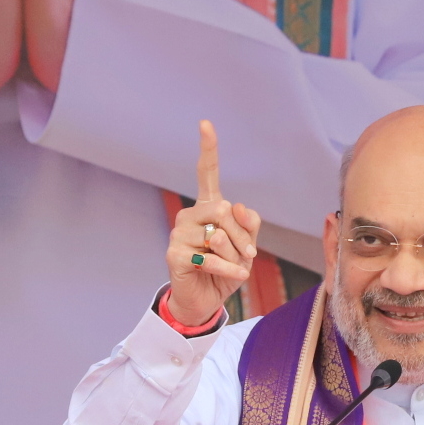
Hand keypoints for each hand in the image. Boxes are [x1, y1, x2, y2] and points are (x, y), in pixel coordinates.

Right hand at [165, 120, 261, 329]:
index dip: (208, 149)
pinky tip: (234, 276)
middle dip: (242, 237)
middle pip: (223, 211)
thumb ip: (249, 225)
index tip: (205, 124)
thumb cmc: (226, 269)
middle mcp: (189, 215)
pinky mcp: (174, 255)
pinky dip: (229, 270)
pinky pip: (212, 258)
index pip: (207, 174)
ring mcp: (179, 234)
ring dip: (235, 256)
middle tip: (247, 255)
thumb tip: (238, 207)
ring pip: (218, 235)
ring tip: (231, 267)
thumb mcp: (246, 247)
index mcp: (208, 207)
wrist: (205, 301)